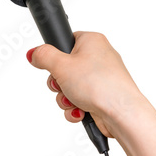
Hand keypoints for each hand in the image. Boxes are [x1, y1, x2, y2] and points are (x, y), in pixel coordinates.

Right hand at [27, 31, 144, 137]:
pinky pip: (80, 100)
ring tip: (74, 101)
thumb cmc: (100, 84)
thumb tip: (34, 52)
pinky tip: (81, 111)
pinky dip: (76, 108)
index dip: (55, 56)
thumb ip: (43, 56)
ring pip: (70, 87)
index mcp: (92, 41)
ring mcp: (101, 78)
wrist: (121, 113)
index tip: (51, 66)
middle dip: (58, 83)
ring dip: (66, 98)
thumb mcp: (61, 66)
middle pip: (64, 68)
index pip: (66, 42)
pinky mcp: (102, 96)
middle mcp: (98, 57)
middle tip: (63, 85)